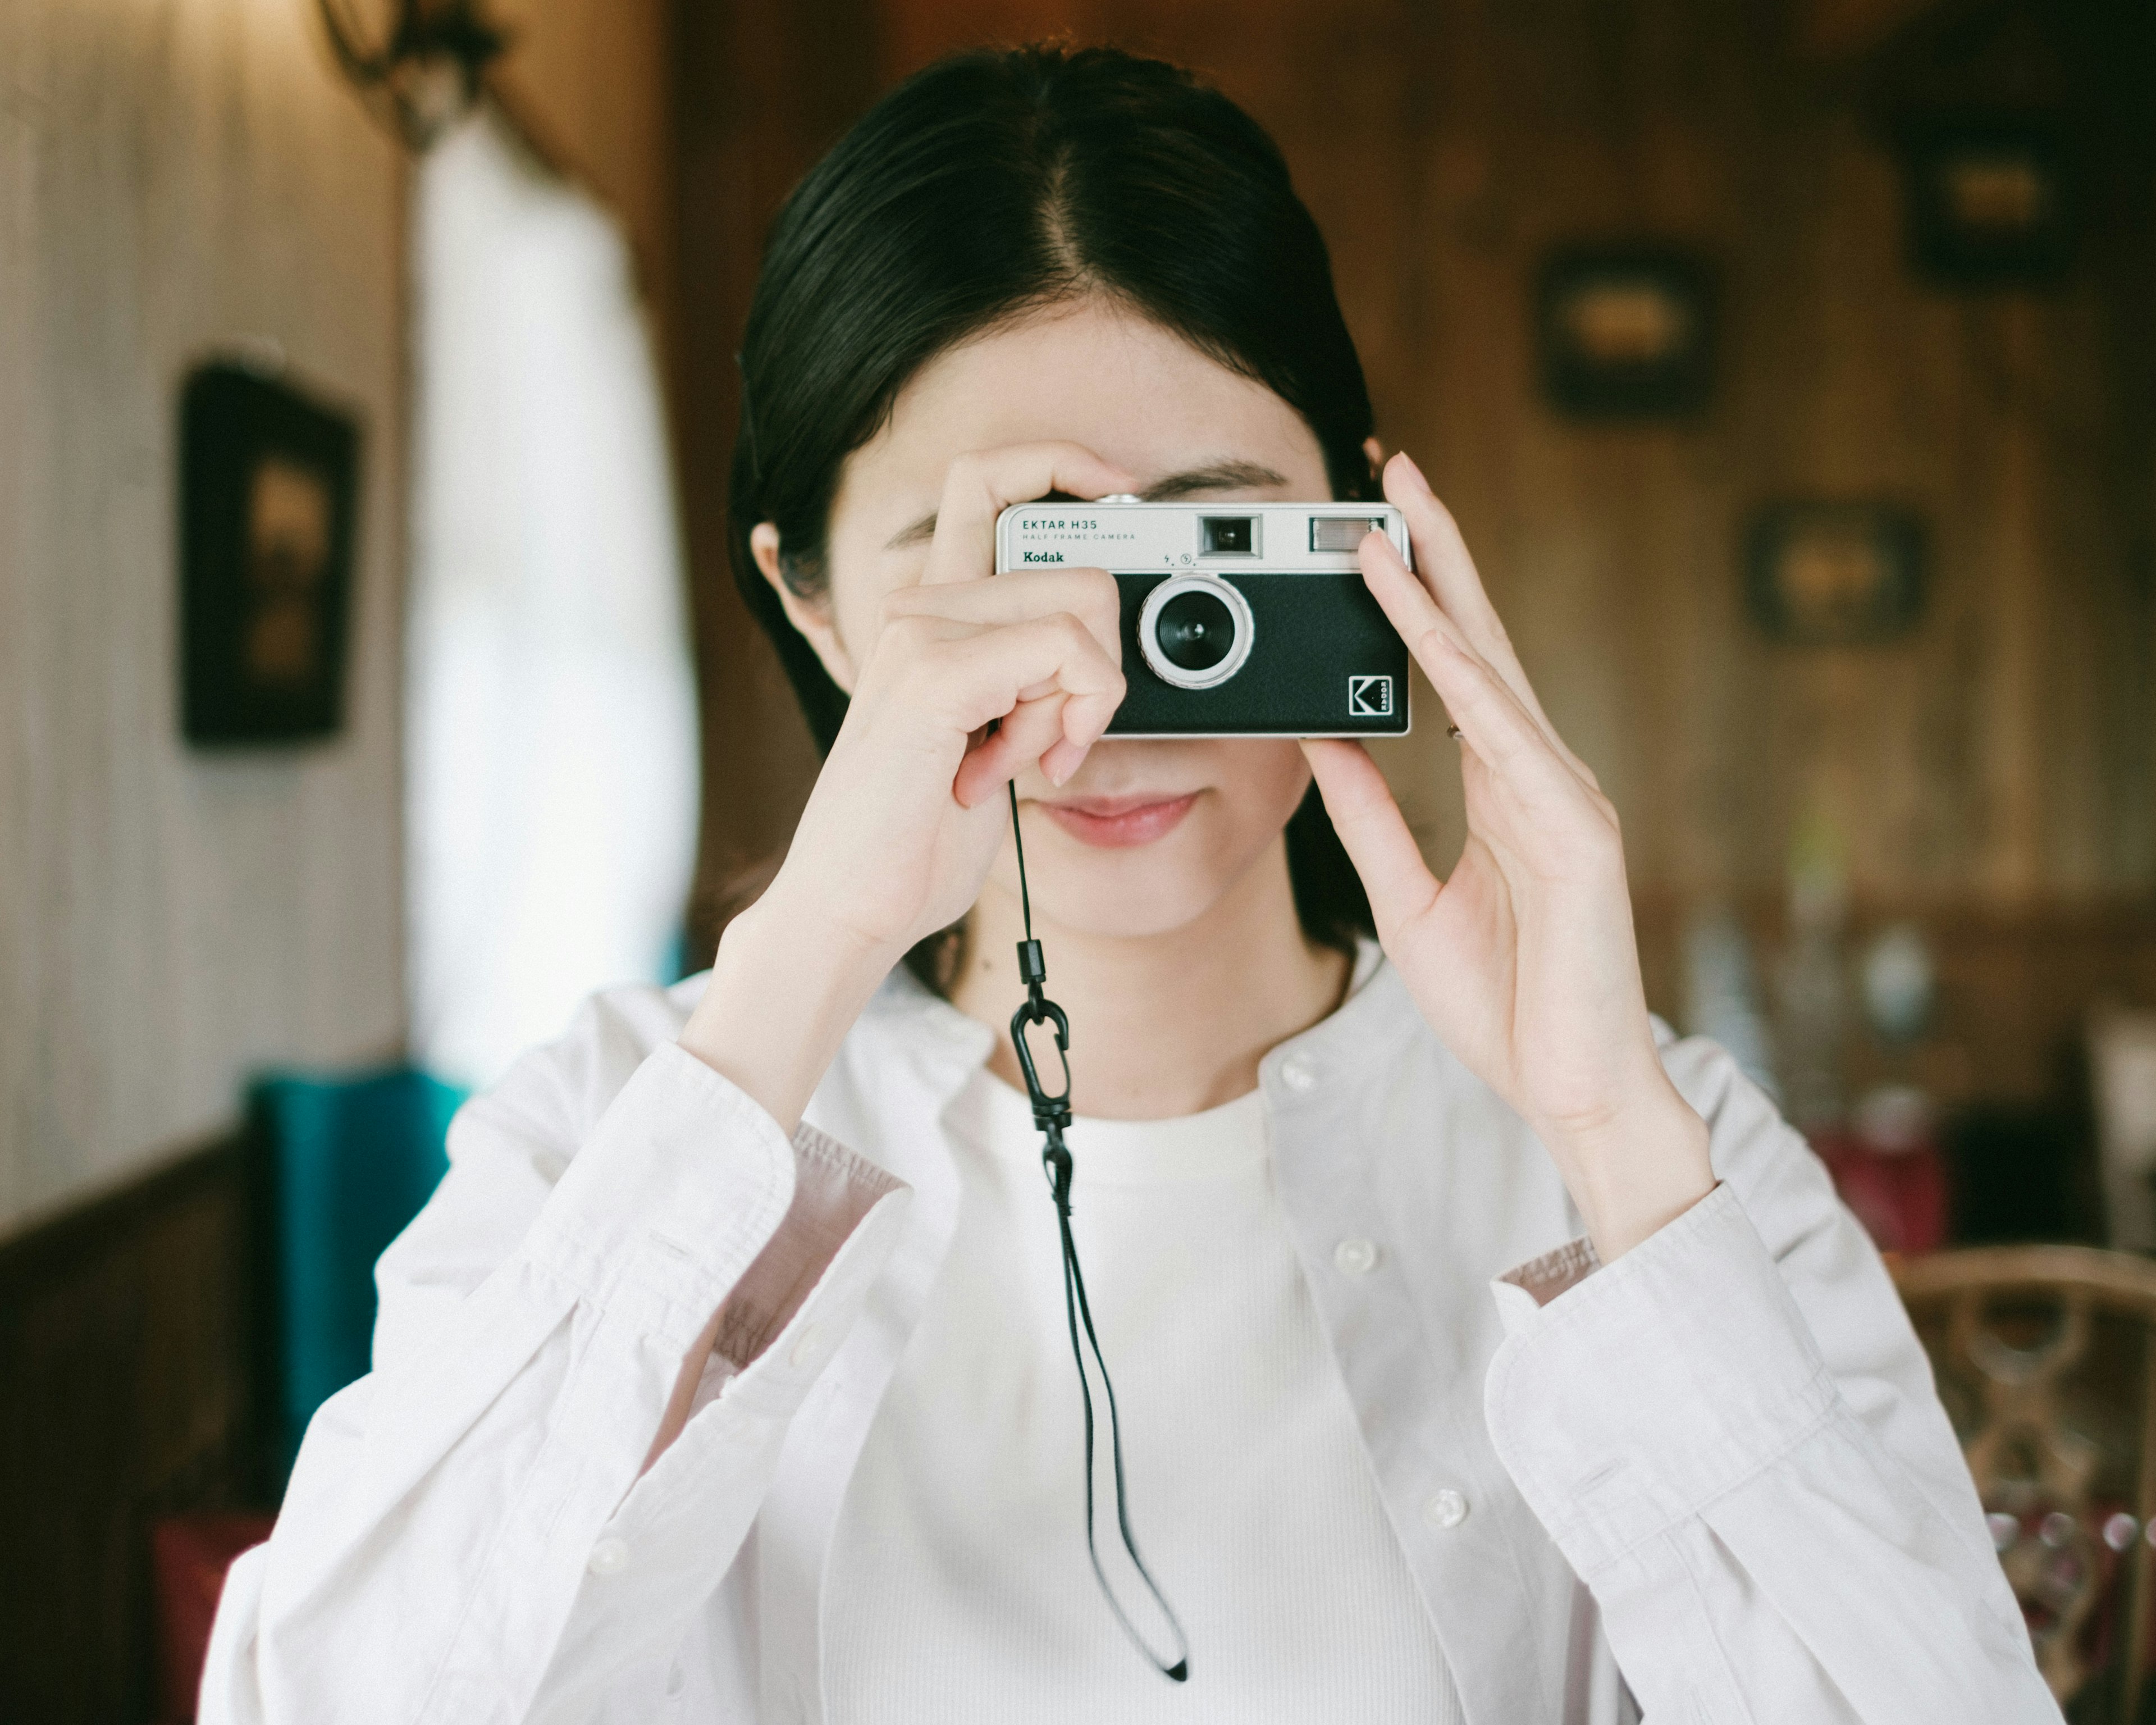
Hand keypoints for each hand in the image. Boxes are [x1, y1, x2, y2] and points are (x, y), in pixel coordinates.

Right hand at [682, 443, 1131, 1131]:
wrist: (851, 903)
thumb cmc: (917, 834)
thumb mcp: (992, 736)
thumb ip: (1030, 676)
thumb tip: (1103, 648)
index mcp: (932, 612)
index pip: (990, 480)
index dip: (1062, 463)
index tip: (1120, 494)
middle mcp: (920, 606)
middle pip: (1080, 568)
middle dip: (1099, 665)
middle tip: (1053, 736)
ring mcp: (921, 633)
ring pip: (1083, 609)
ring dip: (1082, 701)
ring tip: (1023, 759)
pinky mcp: (933, 675)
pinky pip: (1063, 653)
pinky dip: (1068, 719)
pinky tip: (1013, 770)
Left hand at [1302, 453, 1711, 1259]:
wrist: (1571, 1091)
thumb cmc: (1507, 1004)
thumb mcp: (1409, 900)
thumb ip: (1370, 817)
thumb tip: (1325, 740)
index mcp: (1499, 789)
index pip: (1450, 669)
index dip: (1413, 593)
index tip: (1369, 528)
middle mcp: (1537, 774)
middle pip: (1476, 639)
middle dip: (1434, 549)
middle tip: (1389, 467)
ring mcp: (1564, 798)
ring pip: (1492, 671)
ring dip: (1440, 591)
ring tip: (1392, 517)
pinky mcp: (1577, 836)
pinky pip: (1508, 743)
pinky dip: (1466, 682)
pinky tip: (1429, 633)